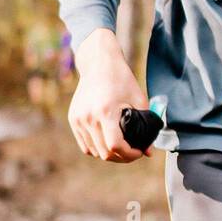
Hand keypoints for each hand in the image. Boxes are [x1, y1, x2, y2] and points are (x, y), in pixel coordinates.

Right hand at [68, 28, 149, 161]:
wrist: (98, 63)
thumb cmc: (122, 80)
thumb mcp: (139, 100)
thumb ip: (145, 127)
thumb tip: (148, 152)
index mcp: (105, 112)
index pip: (115, 146)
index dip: (130, 155)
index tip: (139, 152)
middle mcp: (88, 117)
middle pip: (104, 152)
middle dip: (121, 157)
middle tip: (132, 152)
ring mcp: (78, 119)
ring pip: (93, 152)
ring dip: (108, 155)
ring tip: (121, 150)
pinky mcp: (73, 119)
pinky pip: (84, 145)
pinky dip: (96, 149)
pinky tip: (108, 145)